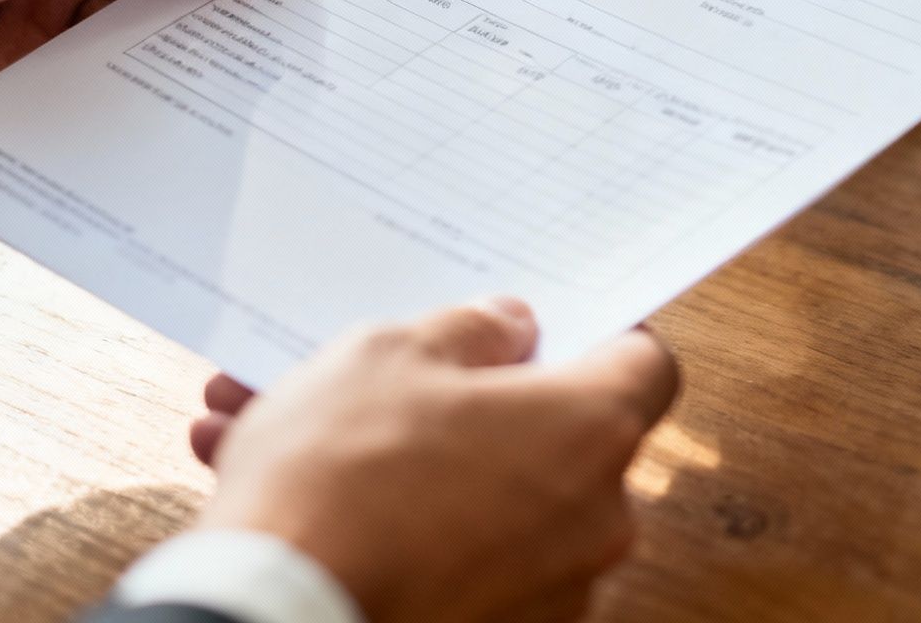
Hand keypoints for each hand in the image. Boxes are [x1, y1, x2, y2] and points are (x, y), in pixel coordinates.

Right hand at [192, 300, 678, 622]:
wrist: (276, 616)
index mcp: (589, 431)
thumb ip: (470, 330)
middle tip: (409, 380)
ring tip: (316, 439)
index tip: (552, 327)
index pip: (644, 365)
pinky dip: (410, 532)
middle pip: (563, 437)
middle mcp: (593, 519)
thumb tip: (512, 328)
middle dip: (486, 405)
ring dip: (430, 468)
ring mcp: (553, 589)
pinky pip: (464, 560)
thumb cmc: (340, 478)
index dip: (599, 335)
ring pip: (498, 501)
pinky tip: (317, 506)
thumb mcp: (390, 356)